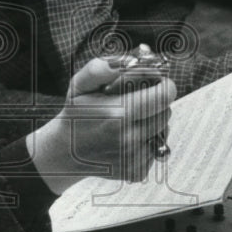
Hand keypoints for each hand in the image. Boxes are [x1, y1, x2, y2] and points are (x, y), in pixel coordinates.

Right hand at [30, 58, 175, 193]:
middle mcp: (129, 138)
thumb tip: (132, 60)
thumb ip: (105, 67)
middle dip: (155, 103)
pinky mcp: (137, 171)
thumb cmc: (76, 113)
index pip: (165, 95)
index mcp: (119, 113)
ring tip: (128, 121)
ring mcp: (134, 158)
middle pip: (166, 111)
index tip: (154, 83)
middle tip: (135, 101)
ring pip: (162, 130)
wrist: (65, 151)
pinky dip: (146, 141)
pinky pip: (155, 148)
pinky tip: (125, 138)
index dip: (163, 84)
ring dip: (151, 122)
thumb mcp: (81, 83)